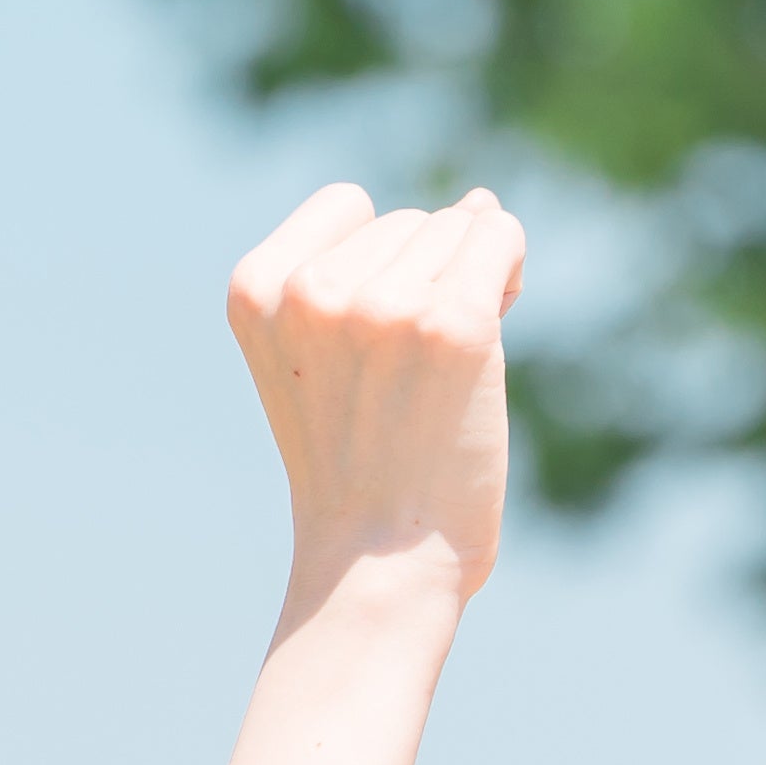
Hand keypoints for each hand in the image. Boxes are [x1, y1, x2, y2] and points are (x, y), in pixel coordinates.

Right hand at [226, 182, 526, 607]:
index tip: (379, 329)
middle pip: (408, 221)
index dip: (381, 256)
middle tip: (415, 370)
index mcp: (256, 290)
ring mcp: (384, 307)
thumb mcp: (316, 357)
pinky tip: (496, 322)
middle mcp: (312, 291)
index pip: (348, 206)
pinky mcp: (454, 327)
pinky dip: (509, 269)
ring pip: (457, 229)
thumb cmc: (356, 466)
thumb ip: (371, 271)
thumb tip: (479, 201)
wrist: (381, 562)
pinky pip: (499, 239)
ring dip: (470, 280)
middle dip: (429, 274)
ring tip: (443, 368)